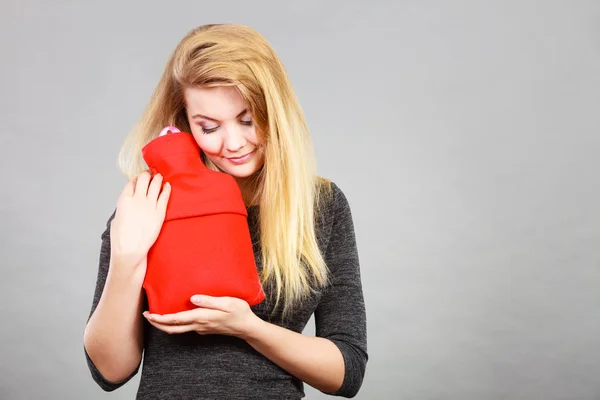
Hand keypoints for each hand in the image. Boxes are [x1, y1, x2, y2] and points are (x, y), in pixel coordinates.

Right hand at [110, 171, 170, 267]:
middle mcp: (137, 199)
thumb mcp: (116, 217)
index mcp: (124, 200)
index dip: (136, 179)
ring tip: (159, 177)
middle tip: (150, 175)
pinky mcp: (160, 213)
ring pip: (155, 185)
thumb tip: (129, 202)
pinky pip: (165, 196)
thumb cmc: (121, 238)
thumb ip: (124, 207)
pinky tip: (168, 185)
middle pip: (143, 180)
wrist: (130, 249)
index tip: (139, 178)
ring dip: (157, 179)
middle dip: (147, 175)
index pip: (132, 183)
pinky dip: (166, 189)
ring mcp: (149, 205)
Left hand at [143, 295, 260, 338]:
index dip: (160, 318)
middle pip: (172, 328)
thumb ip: (210, 301)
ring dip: (164, 325)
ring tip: (156, 316)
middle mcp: (199, 325)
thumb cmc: (239, 312)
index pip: (176, 319)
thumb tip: (193, 298)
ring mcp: (201, 329)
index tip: (148, 314)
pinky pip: (186, 328)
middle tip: (146, 316)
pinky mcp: (204, 329)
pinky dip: (176, 324)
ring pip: (178, 330)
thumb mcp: (228, 302)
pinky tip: (175, 316)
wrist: (247, 328)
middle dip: (157, 324)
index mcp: (202, 317)